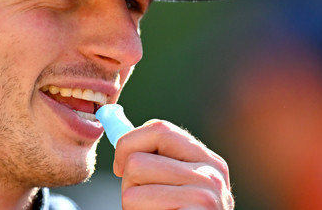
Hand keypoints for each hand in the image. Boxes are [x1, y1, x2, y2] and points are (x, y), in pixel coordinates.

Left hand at [112, 119, 233, 209]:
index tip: (122, 167)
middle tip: (144, 200)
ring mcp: (206, 196)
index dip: (130, 144)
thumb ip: (149, 155)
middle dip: (128, 181)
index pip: (159, 128)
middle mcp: (212, 173)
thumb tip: (110, 119)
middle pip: (138, 158)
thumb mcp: (169, 183)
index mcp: (206, 159)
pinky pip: (137, 202)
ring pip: (132, 184)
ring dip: (131, 204)